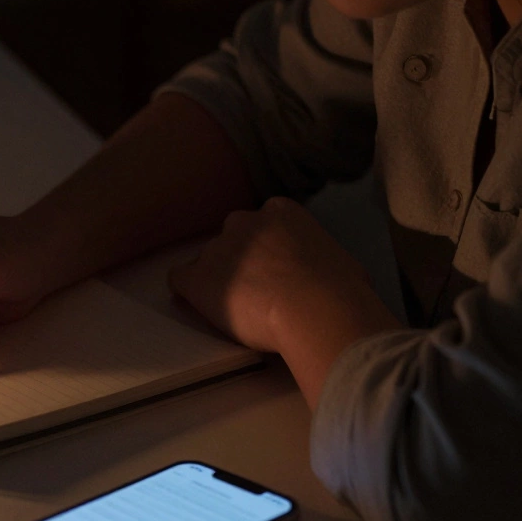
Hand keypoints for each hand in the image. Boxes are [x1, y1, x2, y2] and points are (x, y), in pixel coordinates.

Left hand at [168, 197, 400, 405]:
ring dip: (218, 280)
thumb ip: (319, 258)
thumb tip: (329, 274)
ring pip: (208, 262)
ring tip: (235, 309)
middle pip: (233, 239)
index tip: (276, 271)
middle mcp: (243, 221)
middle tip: (257, 291)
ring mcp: (216, 247)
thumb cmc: (341, 288)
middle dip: (241, 261)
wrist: (315, 308)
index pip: (263, 225)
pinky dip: (188, 294)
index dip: (267, 251)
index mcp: (280, 211)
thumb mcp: (339, 260)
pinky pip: (180, 281)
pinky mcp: (196, 277)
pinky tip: (201, 308)